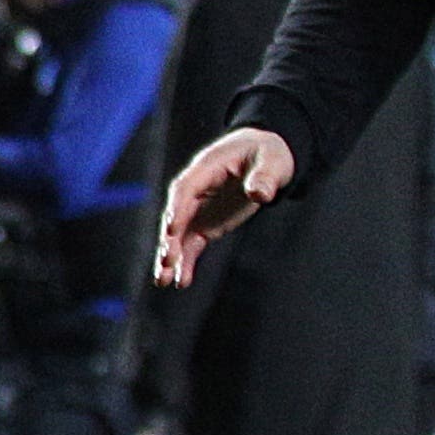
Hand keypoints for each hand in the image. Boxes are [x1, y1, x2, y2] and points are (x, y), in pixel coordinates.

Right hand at [153, 126, 294, 287]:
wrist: (263, 156)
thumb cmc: (265, 153)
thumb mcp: (272, 160)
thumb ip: (264, 177)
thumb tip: (258, 193)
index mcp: (205, 169)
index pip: (184, 190)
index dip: (177, 209)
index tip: (171, 229)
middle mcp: (194, 190)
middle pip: (175, 216)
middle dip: (170, 239)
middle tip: (167, 261)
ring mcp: (197, 209)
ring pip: (177, 235)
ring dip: (170, 257)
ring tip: (163, 281)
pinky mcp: (205, 224)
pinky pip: (191, 245)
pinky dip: (186, 262)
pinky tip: (181, 282)